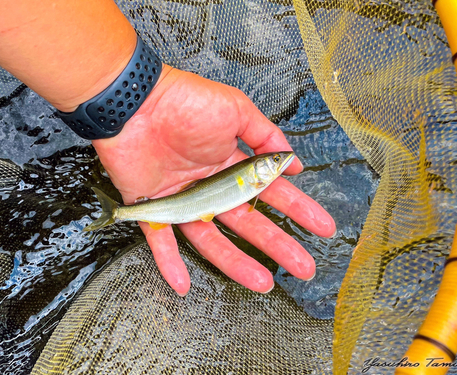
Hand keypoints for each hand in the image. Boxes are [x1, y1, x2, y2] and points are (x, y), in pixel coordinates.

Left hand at [92, 65, 335, 295]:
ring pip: (211, 239)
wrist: (136, 102)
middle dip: (278, 244)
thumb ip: (266, 136)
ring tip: (263, 283)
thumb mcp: (236, 110)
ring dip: (236, 263)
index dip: (297, 210)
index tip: (321, 227)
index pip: (269, 193)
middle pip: (247, 222)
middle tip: (303, 266)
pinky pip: (161, 240)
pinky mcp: (152, 207)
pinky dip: (169, 263)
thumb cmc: (185, 101)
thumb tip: (294, 161)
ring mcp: (182, 199)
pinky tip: (183, 285)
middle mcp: (209, 187)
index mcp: (230, 165)